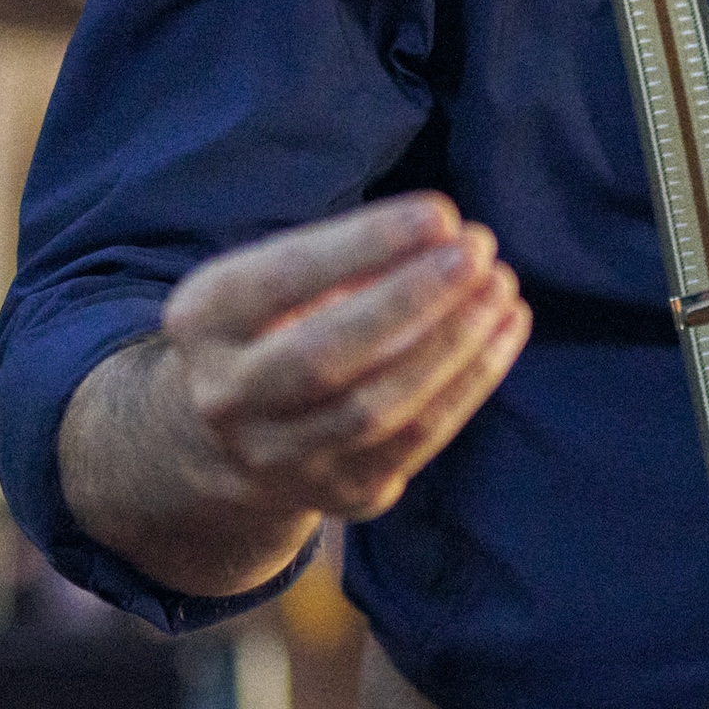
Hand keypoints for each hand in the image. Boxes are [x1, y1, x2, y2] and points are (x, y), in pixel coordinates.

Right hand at [69, 193, 529, 594]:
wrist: (225, 441)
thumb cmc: (272, 327)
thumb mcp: (273, 281)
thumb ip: (345, 259)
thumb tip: (444, 236)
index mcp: (203, 323)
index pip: (283, 279)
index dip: (366, 244)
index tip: (441, 213)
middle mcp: (228, 399)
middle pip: (326, 356)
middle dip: (412, 300)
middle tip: (479, 251)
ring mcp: (282, 459)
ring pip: (378, 408)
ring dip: (453, 343)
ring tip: (501, 287)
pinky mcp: (343, 494)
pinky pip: (418, 440)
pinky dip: (471, 382)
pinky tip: (505, 328)